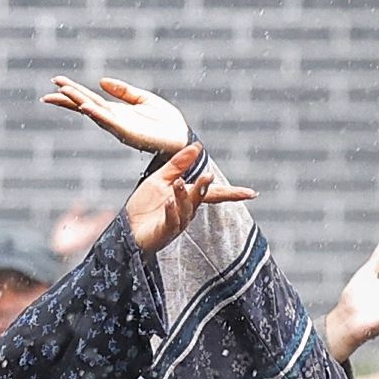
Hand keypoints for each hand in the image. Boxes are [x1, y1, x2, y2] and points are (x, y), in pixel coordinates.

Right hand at [45, 74, 190, 157]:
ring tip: (63, 92)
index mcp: (116, 111)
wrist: (182, 138)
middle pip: (85, 106)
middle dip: (68, 99)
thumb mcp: (144, 99)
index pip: (89, 99)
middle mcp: (114, 120)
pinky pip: (110, 122)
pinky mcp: (129, 133)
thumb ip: (123, 91)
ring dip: (79, 102)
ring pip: (94, 112)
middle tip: (48, 92)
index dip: (73, 91)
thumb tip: (101, 81)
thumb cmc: (166, 122)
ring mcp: (119, 127)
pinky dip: (97, 114)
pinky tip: (86, 106)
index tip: (56, 82)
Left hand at [123, 145, 250, 260]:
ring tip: (178, 182)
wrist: (126, 230)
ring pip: (186, 209)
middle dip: (204, 188)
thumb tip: (197, 145)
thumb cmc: (144, 207)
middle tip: (208, 176)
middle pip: (200, 199)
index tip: (252, 193)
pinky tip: (167, 201)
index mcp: (188, 199)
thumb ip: (178, 164)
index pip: (214, 194)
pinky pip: (170, 221)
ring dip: (183, 196)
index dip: (233, 194)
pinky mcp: (163, 233)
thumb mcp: (160, 179)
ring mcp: (176, 224)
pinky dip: (170, 211)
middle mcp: (186, 212)